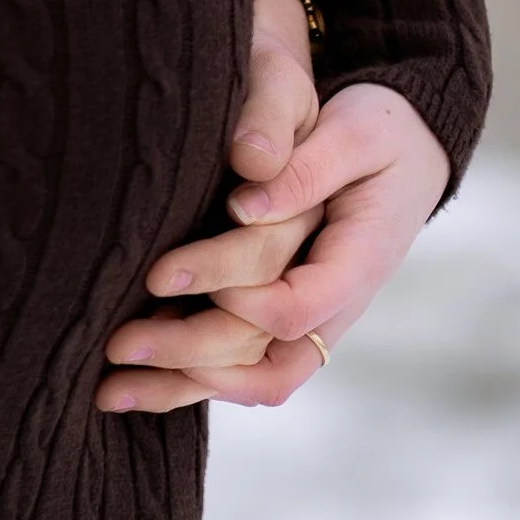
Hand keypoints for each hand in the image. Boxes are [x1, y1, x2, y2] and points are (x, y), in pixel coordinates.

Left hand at [98, 74, 448, 413]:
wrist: (410, 149)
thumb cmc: (381, 130)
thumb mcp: (355, 131)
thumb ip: (306, 166)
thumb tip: (246, 203)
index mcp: (359, 262)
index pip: (295, 305)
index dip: (229, 294)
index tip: (164, 274)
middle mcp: (337, 305)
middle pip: (267, 359)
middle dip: (189, 356)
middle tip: (117, 343)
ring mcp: (314, 317)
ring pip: (254, 377)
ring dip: (184, 386)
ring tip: (109, 389)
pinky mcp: (286, 312)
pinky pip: (246, 362)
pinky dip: (194, 375)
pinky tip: (135, 379)